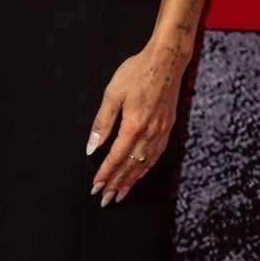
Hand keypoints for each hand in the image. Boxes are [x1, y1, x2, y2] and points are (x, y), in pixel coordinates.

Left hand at [85, 42, 187, 204]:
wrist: (166, 61)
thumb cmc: (137, 72)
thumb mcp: (112, 94)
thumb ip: (102, 123)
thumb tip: (91, 147)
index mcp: (133, 125)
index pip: (116, 158)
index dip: (105, 174)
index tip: (96, 186)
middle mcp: (149, 133)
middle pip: (130, 166)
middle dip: (116, 184)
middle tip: (105, 199)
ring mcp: (161, 132)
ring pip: (145, 165)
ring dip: (132, 181)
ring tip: (121, 194)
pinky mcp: (167, 128)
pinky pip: (156, 155)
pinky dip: (146, 169)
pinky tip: (140, 174)